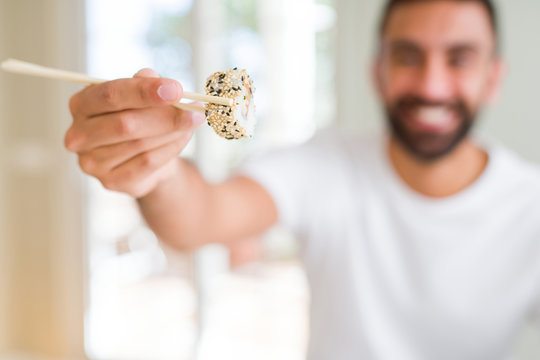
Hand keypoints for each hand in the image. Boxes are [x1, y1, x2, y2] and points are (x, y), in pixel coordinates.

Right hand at [64, 68, 204, 197]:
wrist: (144, 159)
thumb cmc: (140, 119)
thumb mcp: (142, 97)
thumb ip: (144, 84)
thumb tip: (152, 76)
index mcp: (81, 104)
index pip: (111, 94)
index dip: (145, 91)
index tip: (176, 89)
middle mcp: (79, 134)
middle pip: (126, 123)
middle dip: (165, 116)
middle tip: (194, 111)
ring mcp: (91, 162)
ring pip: (140, 144)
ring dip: (173, 132)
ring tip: (192, 121)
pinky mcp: (110, 181)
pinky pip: (148, 163)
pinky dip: (171, 148)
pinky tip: (183, 137)